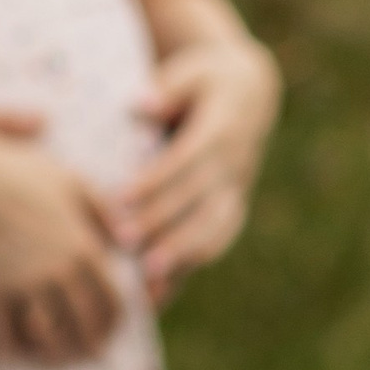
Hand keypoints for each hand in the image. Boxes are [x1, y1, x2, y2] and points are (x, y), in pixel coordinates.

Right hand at [0, 128, 124, 364]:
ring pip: (47, 337)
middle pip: (83, 325)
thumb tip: (126, 238)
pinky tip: (8, 353)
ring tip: (53, 361)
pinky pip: (4, 335)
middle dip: (90, 347)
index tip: (110, 333)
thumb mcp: (68, 180)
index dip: (114, 324)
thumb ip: (102, 209)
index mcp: (82, 247)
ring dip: (53, 356)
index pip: (111, 300)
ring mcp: (23, 285)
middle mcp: (58, 272)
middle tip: (89, 358)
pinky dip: (8, 350)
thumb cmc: (14, 175)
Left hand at [104, 30, 279, 303]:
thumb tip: (141, 102)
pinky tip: (160, 295)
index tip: (120, 199)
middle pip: (197, 200)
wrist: (249, 93)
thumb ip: (166, 90)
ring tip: (148, 279)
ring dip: (181, 254)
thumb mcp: (189, 73)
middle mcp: (233, 165)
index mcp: (221, 128)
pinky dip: (189, 269)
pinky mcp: (231, 209)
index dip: (154, 181)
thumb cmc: (202, 80)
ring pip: (212, 228)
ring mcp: (236, 190)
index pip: (185, 160)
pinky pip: (214, 243)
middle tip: (124, 243)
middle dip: (163, 224)